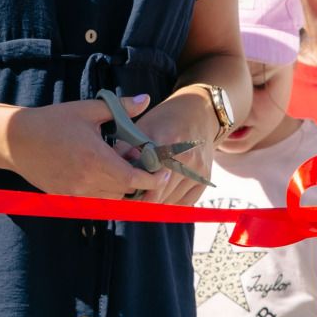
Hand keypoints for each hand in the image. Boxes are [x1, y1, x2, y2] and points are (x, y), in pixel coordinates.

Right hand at [0, 95, 168, 198]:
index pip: (134, 179)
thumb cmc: (53, 121)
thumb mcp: (87, 109)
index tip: (162, 171)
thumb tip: (146, 100)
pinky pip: (93, 201)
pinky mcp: (65, 197)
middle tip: (141, 164)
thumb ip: (120, 108)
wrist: (17, 140)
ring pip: (111, 200)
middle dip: (139, 181)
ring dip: (122, 188)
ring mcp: (75, 192)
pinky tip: (102, 174)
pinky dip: (104, 192)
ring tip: (121, 168)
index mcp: (96, 159)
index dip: (153, 179)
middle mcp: (87, 181)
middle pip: (126, 192)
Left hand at [133, 90, 215, 204]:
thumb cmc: (165, 120)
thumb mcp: (142, 127)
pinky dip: (172, 201)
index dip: (136, 192)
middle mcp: (186, 158)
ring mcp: (198, 169)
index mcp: (168, 143)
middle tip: (134, 195)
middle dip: (144, 199)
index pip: (150, 180)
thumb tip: (110, 171)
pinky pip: (185, 203)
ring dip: (158, 201)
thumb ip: (125, 148)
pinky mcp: (206, 177)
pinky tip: (165, 190)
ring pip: (171, 202)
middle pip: (160, 196)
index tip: (126, 193)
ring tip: (148, 190)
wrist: (198, 113)